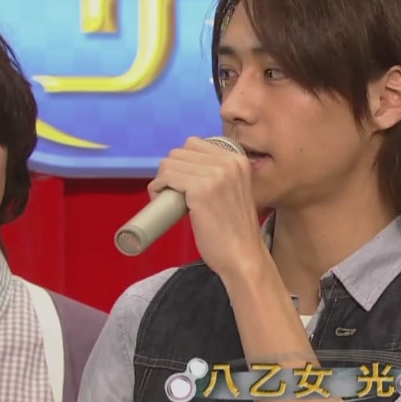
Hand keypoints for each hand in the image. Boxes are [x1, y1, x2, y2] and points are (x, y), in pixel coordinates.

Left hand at [148, 137, 266, 278]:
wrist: (243, 257)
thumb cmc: (235, 232)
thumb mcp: (234, 192)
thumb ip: (219, 176)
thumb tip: (186, 167)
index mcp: (237, 160)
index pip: (194, 144)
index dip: (181, 163)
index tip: (180, 181)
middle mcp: (228, 163)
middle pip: (180, 152)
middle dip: (170, 170)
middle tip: (171, 192)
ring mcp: (215, 175)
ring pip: (170, 163)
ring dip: (162, 179)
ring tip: (167, 198)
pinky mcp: (201, 190)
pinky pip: (167, 177)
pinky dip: (157, 187)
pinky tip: (160, 198)